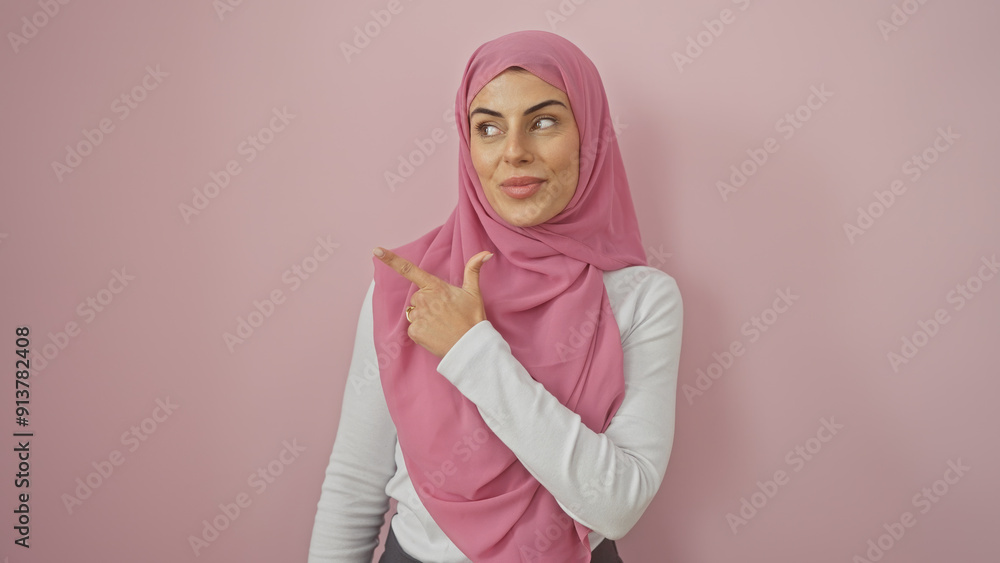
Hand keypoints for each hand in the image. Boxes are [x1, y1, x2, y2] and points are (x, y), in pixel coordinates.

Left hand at [374, 247, 492, 357]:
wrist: (470, 347)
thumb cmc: (472, 319)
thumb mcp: (474, 292)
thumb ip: (473, 270)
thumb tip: (486, 253)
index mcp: (435, 286)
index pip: (409, 269)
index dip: (391, 259)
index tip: (377, 250)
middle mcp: (423, 299)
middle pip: (417, 297)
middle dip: (427, 303)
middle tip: (445, 313)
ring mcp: (418, 315)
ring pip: (414, 313)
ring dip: (424, 318)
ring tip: (441, 325)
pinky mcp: (414, 331)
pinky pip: (413, 328)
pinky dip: (422, 331)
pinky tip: (435, 333)